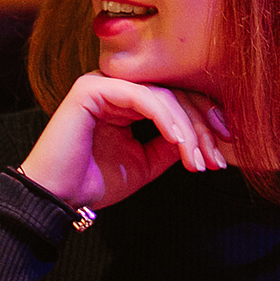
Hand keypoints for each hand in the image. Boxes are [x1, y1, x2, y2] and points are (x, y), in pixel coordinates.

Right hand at [17, 72, 231, 210]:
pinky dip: (166, 119)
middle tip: (217, 158)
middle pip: (174, 94)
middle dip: (201, 127)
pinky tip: (179, 142)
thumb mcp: (146, 162)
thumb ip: (171, 145)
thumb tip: (204, 135)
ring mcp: (103, 82)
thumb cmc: (95, 181)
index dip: (203, 123)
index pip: (175, 100)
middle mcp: (116, 85)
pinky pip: (142, 97)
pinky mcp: (92, 88)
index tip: (223, 152)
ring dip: (187, 129)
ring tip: (197, 159)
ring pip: (163, 95)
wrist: (56, 197)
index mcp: (126, 100)